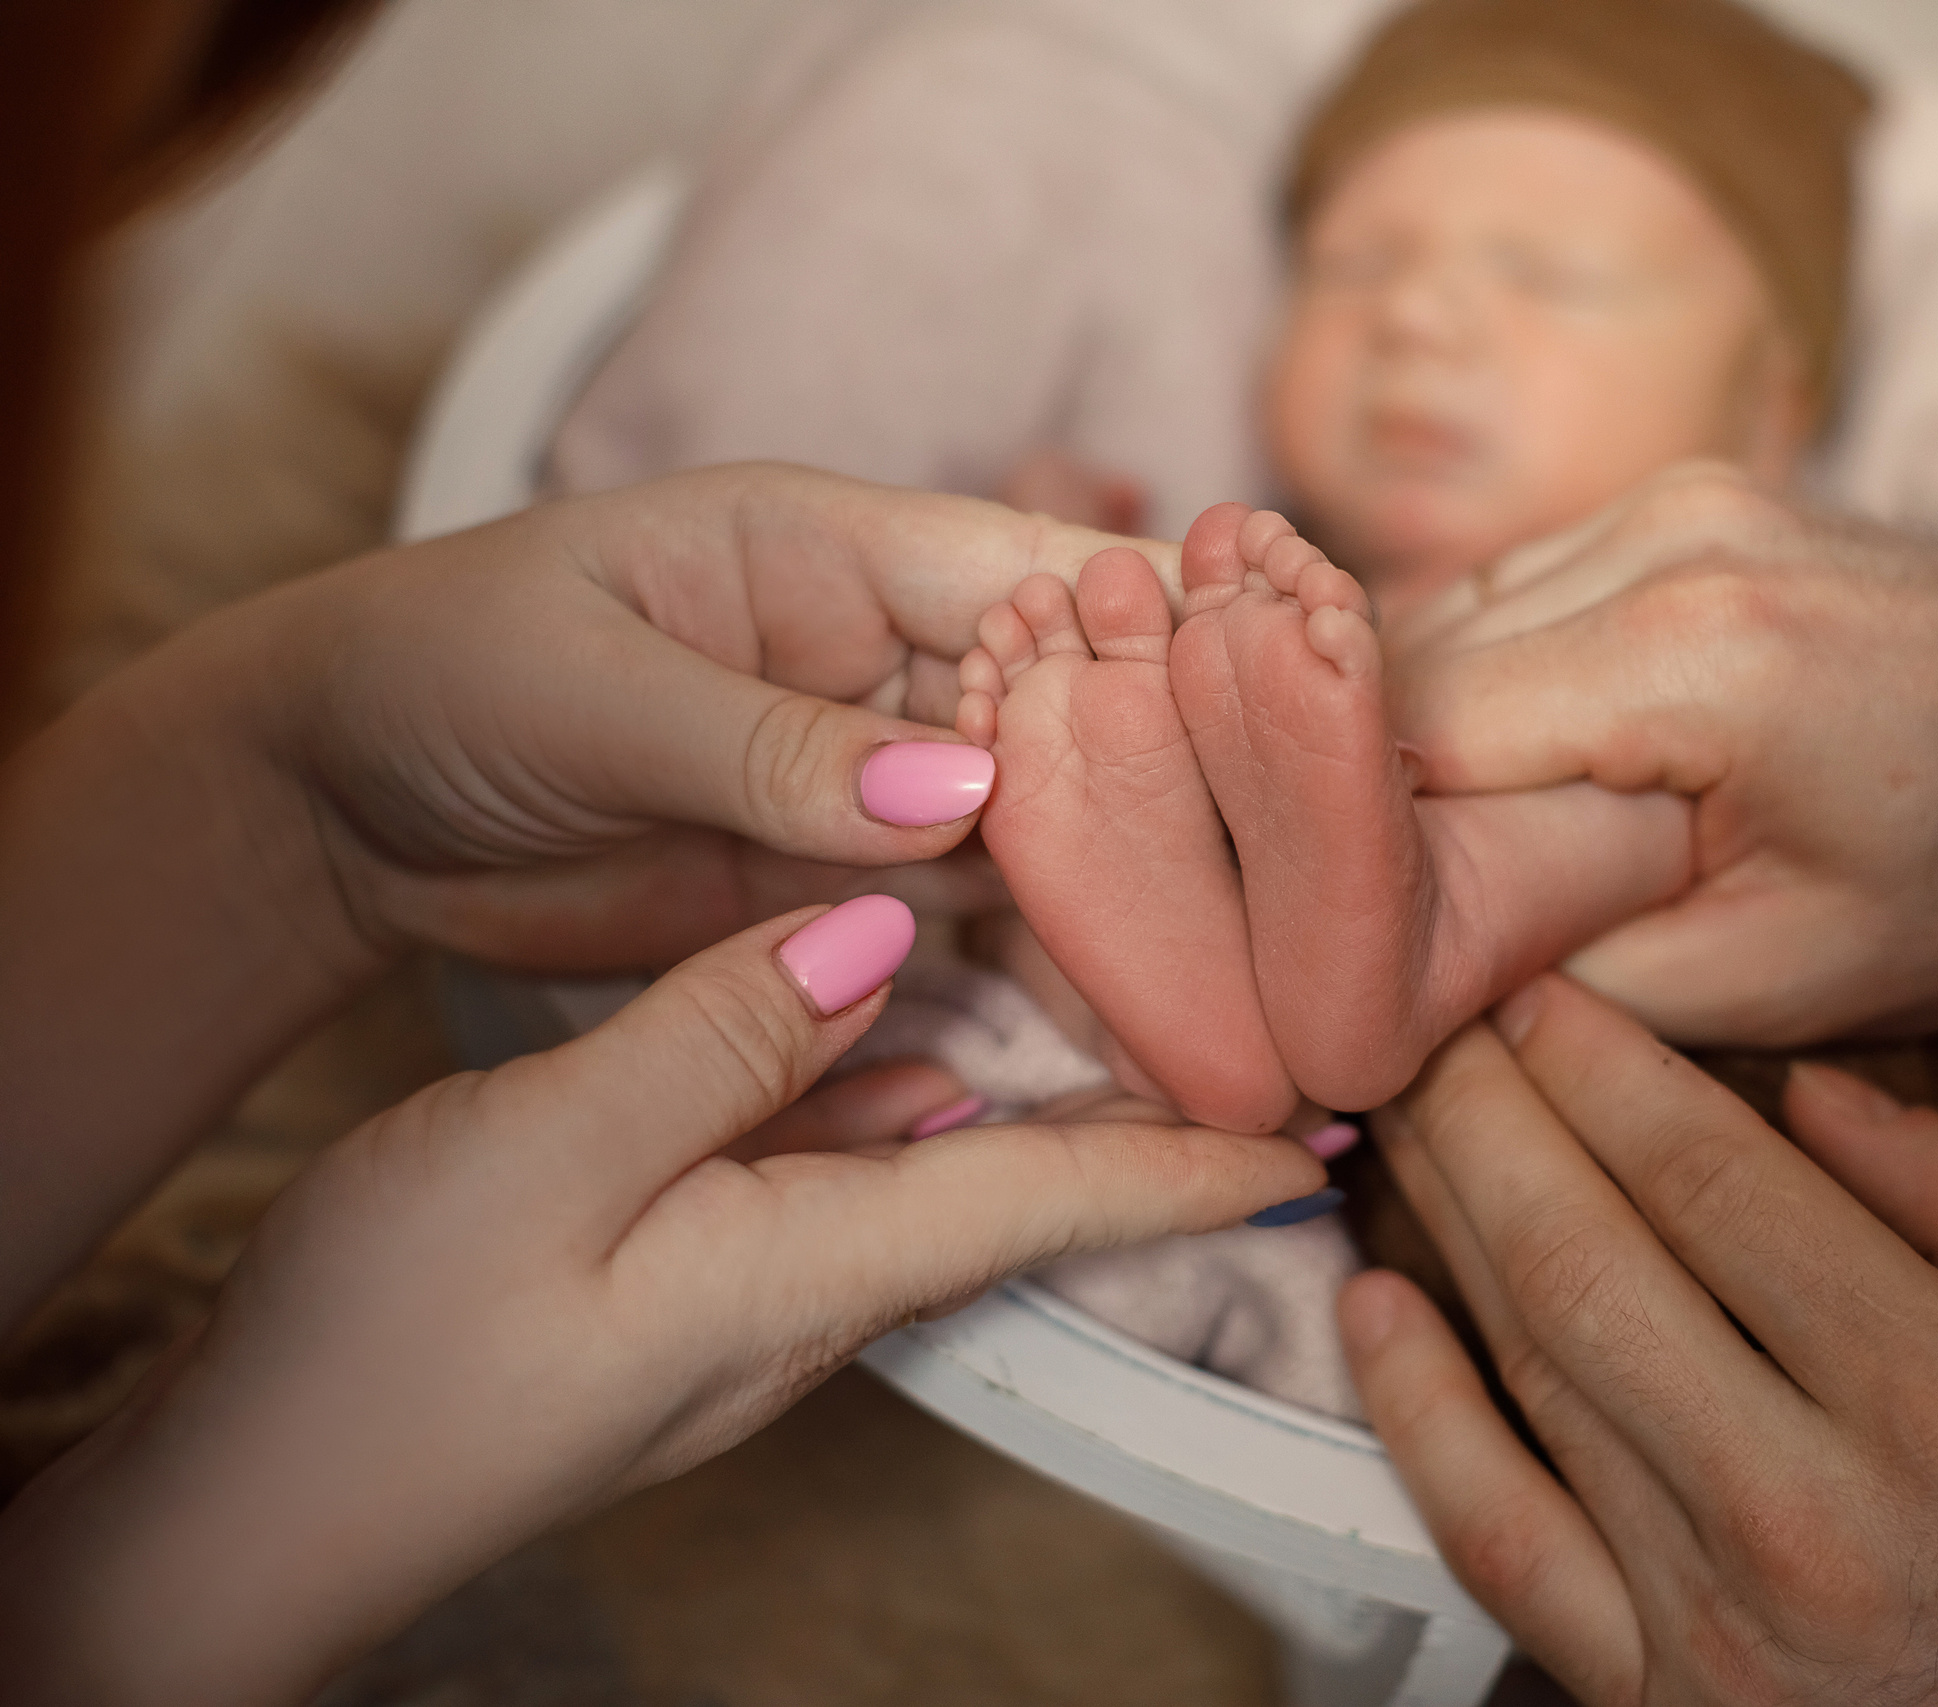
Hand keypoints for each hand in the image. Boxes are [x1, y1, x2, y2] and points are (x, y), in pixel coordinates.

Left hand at [0, 462, 1180, 1324]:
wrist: (337, 806)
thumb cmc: (442, 678)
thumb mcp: (592, 693)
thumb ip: (768, 745)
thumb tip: (957, 796)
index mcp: (844, 553)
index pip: (1052, 580)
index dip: (1176, 638)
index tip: (1297, 715)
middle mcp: (893, 662)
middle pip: (1086, 722)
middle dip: (1190, 797)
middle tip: (1315, 895)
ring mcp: (881, 784)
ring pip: (1057, 839)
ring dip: (1147, 907)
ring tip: (1263, 991)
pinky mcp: (850, 891)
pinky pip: (984, 932)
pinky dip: (1062, 981)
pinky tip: (1149, 1037)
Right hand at [0, 900, 1321, 1706]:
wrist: (249, 1512)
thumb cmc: (380, 1359)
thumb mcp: (541, 1161)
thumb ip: (718, 1042)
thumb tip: (880, 935)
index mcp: (814, 1261)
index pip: (1061, 1193)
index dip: (1203, 1155)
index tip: (1334, 1118)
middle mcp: (811, 1284)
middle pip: (1022, 1173)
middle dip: (1138, 1089)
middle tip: (1242, 994)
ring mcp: (742, 1287)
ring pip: (925, 1158)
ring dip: (1021, 1075)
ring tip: (1107, 971)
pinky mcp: (672, 1275)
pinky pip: (821, 1160)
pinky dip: (881, 1082)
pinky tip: (892, 1014)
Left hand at [1342, 974, 1937, 1705]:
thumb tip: (1817, 1095)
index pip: (1721, 1190)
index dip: (1610, 1070)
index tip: (1545, 990)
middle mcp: (1812, 1514)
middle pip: (1593, 1262)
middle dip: (1495, 1115)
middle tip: (1438, 1015)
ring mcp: (1711, 1619)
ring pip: (1536, 1371)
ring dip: (1451, 1219)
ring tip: (1409, 1110)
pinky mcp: (1644, 1696)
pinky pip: (1496, 1539)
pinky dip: (1416, 1415)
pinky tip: (1372, 1304)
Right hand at [1386, 462, 1937, 1045]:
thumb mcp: (1780, 982)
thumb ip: (1574, 983)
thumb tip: (1409, 987)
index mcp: (1697, 654)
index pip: (1414, 733)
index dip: (1359, 844)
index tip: (1342, 937)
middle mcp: (1670, 535)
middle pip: (1412, 661)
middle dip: (1383, 789)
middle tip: (1389, 910)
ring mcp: (1676, 497)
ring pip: (1448, 616)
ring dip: (1430, 732)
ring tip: (1466, 847)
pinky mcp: (1684, 498)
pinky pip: (1519, 589)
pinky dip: (1493, 680)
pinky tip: (1533, 769)